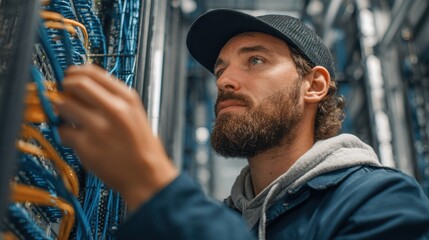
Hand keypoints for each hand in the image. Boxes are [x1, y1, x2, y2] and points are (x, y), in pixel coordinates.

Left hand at [55, 64, 177, 210]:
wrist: (147, 175)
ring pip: (64, 105)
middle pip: (76, 84)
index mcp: (127, 98)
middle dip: (64, 88)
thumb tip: (82, 86)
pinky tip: (77, 139)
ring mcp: (99, 127)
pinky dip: (65, 134)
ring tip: (71, 119)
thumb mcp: (134, 113)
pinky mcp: (87, 146)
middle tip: (64, 96)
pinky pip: (63, 131)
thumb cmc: (141, 146)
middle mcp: (114, 108)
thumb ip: (112, 97)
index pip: (92, 72)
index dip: (75, 72)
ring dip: (61, 111)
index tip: (69, 77)